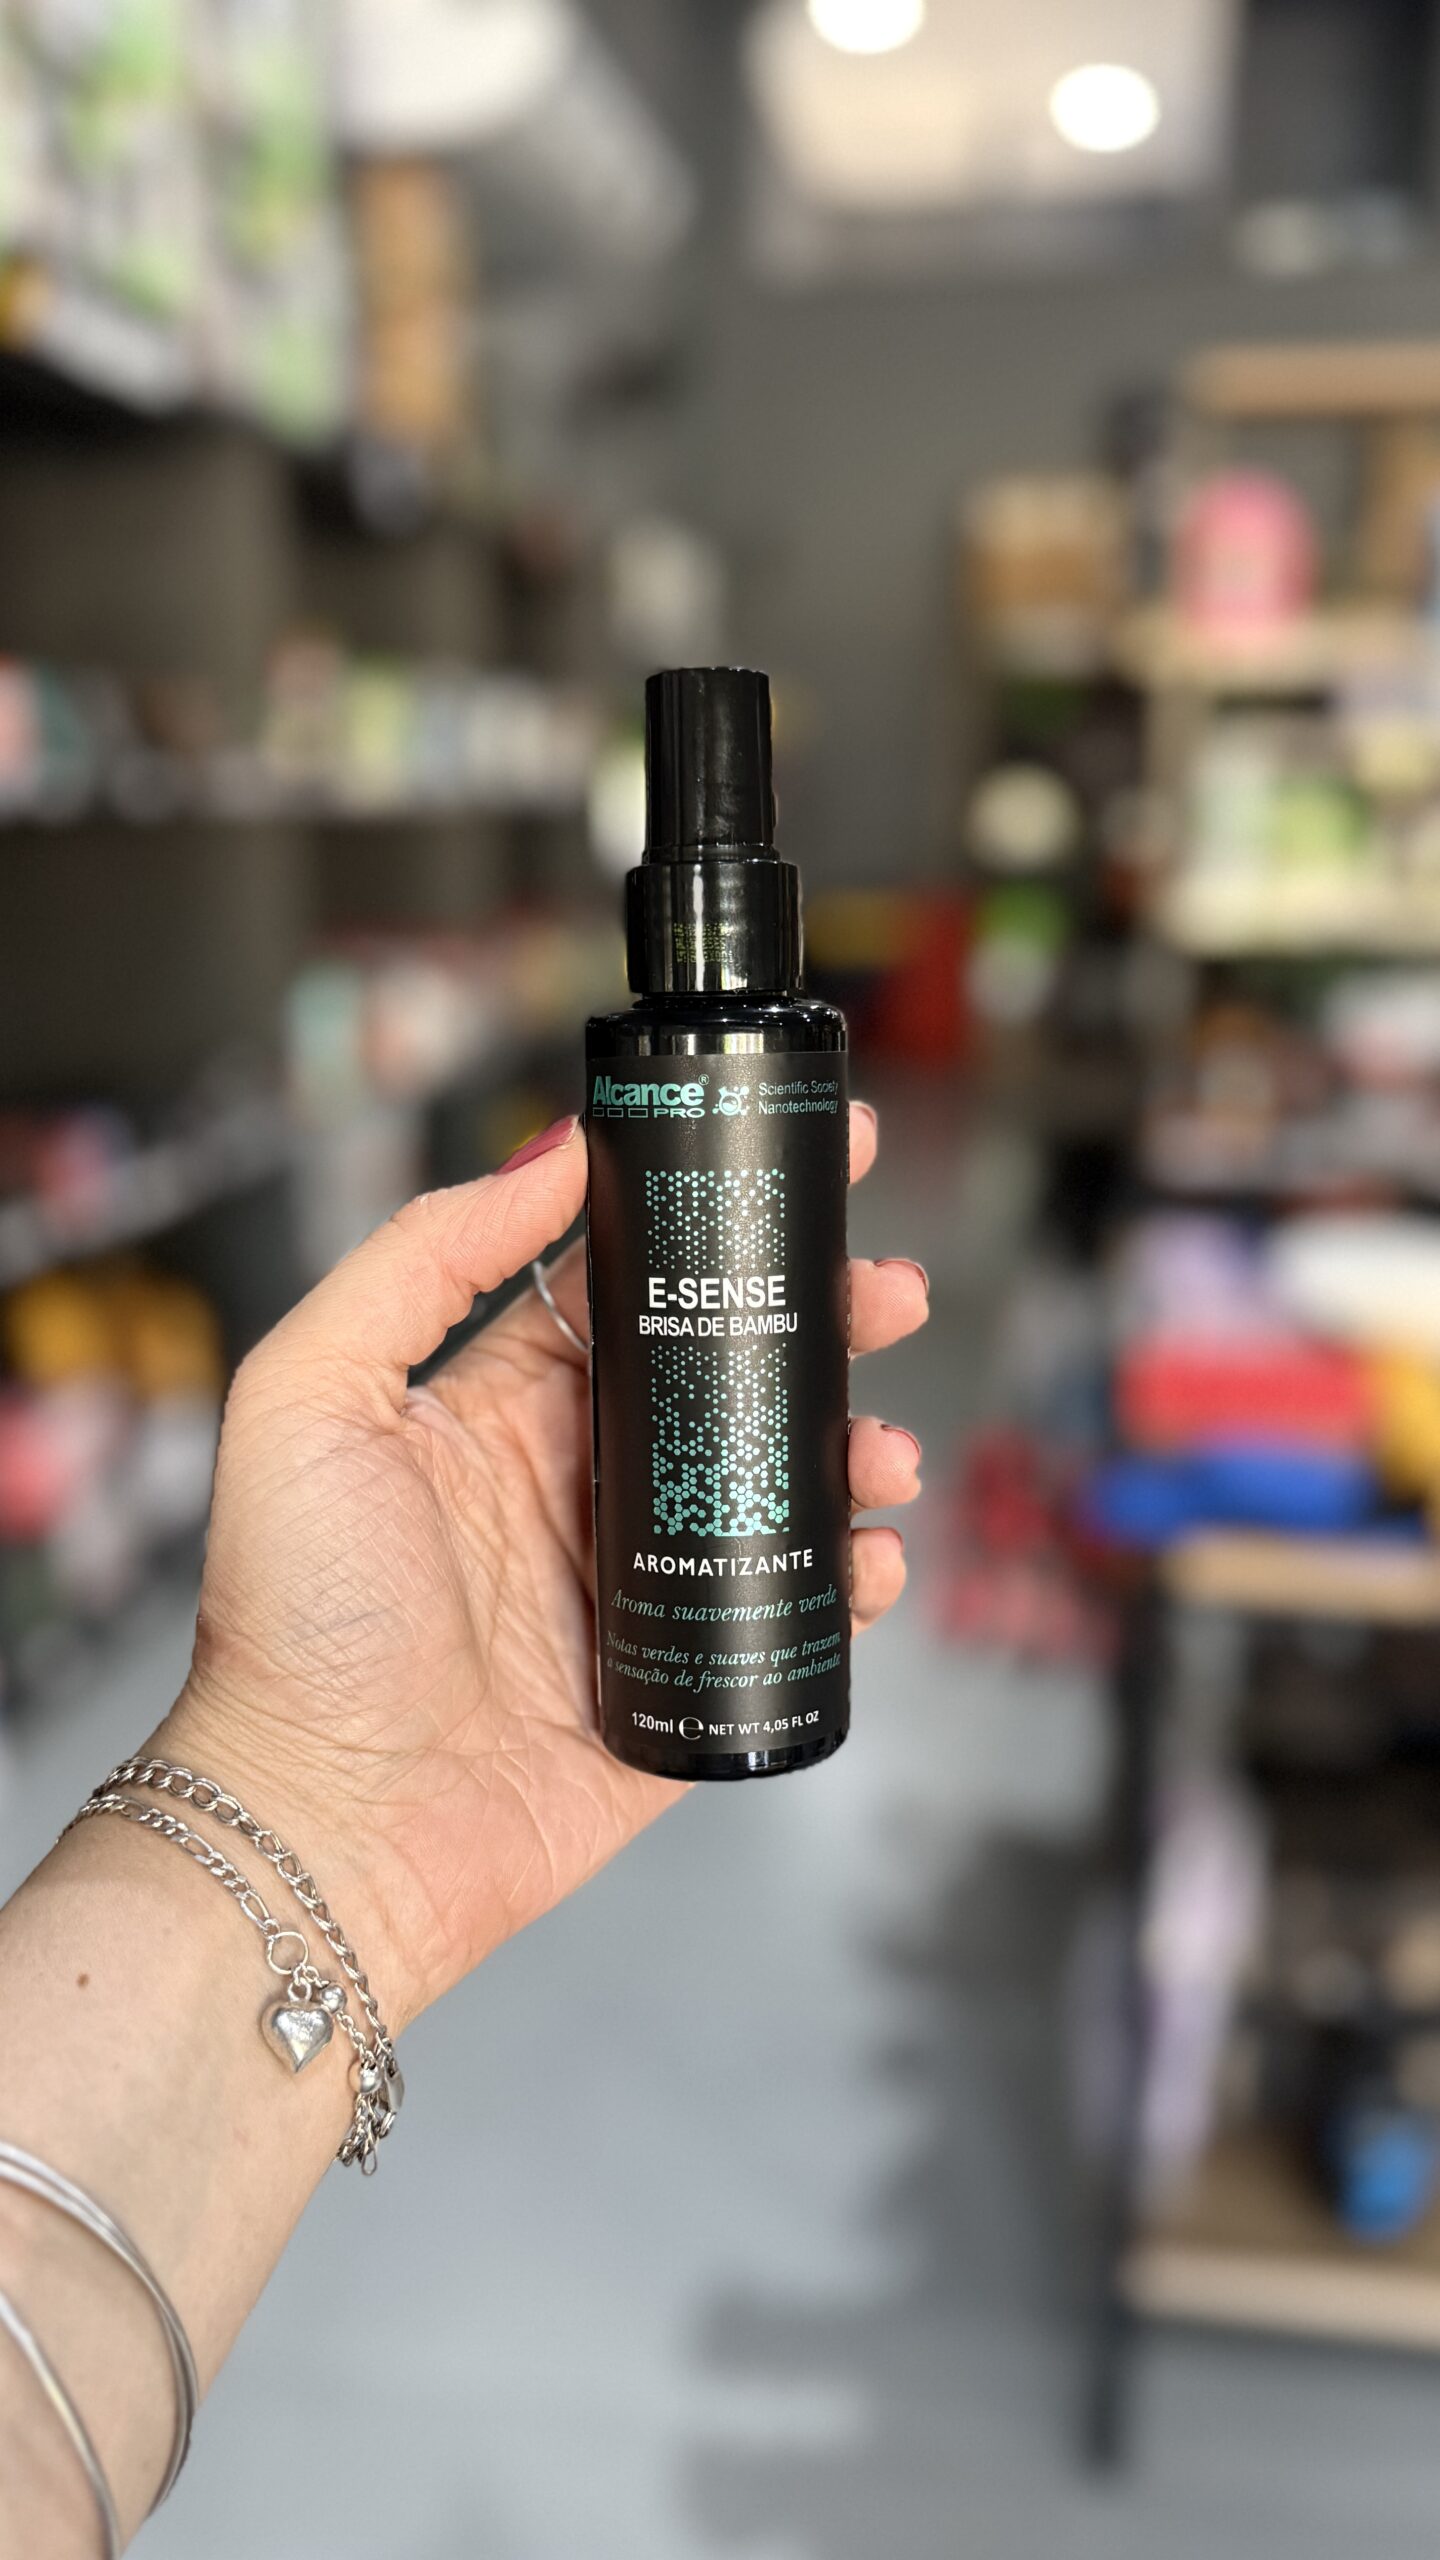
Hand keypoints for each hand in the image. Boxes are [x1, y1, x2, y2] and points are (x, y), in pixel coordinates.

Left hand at [162, 1106, 926, 2028]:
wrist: (325, 1828)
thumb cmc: (294, 1618)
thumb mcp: (310, 1396)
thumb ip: (420, 1258)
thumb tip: (553, 1153)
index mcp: (501, 1406)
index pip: (633, 1286)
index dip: (717, 1220)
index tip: (806, 1160)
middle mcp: (579, 1482)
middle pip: (729, 1372)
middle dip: (822, 1321)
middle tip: (893, 1295)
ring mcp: (638, 1584)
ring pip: (778, 1484)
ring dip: (851, 1446)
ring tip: (886, 1445)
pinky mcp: (681, 1682)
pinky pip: (788, 1612)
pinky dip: (850, 1578)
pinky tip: (870, 1557)